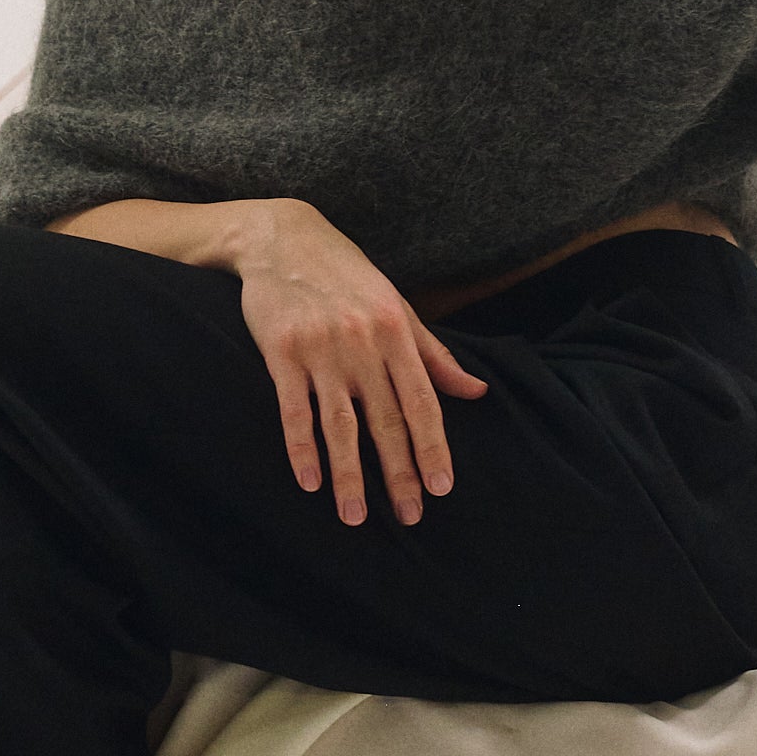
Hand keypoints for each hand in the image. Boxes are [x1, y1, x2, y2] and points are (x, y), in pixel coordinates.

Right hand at [234, 203, 490, 526]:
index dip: (433, 447)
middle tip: (410, 517)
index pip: (422, 401)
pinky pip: (295, 410)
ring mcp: (321, 349)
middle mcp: (362, 342)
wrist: (282, 238)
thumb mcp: (397, 306)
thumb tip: (475, 392)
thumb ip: (434, 354)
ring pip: (340, 424)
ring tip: (355, 516)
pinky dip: (302, 448)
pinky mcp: (281, 352)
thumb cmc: (346, 275)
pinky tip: (310, 482)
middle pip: (385, 420)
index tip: (442, 487)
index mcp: (396, 331)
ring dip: (349, 475)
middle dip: (399, 473)